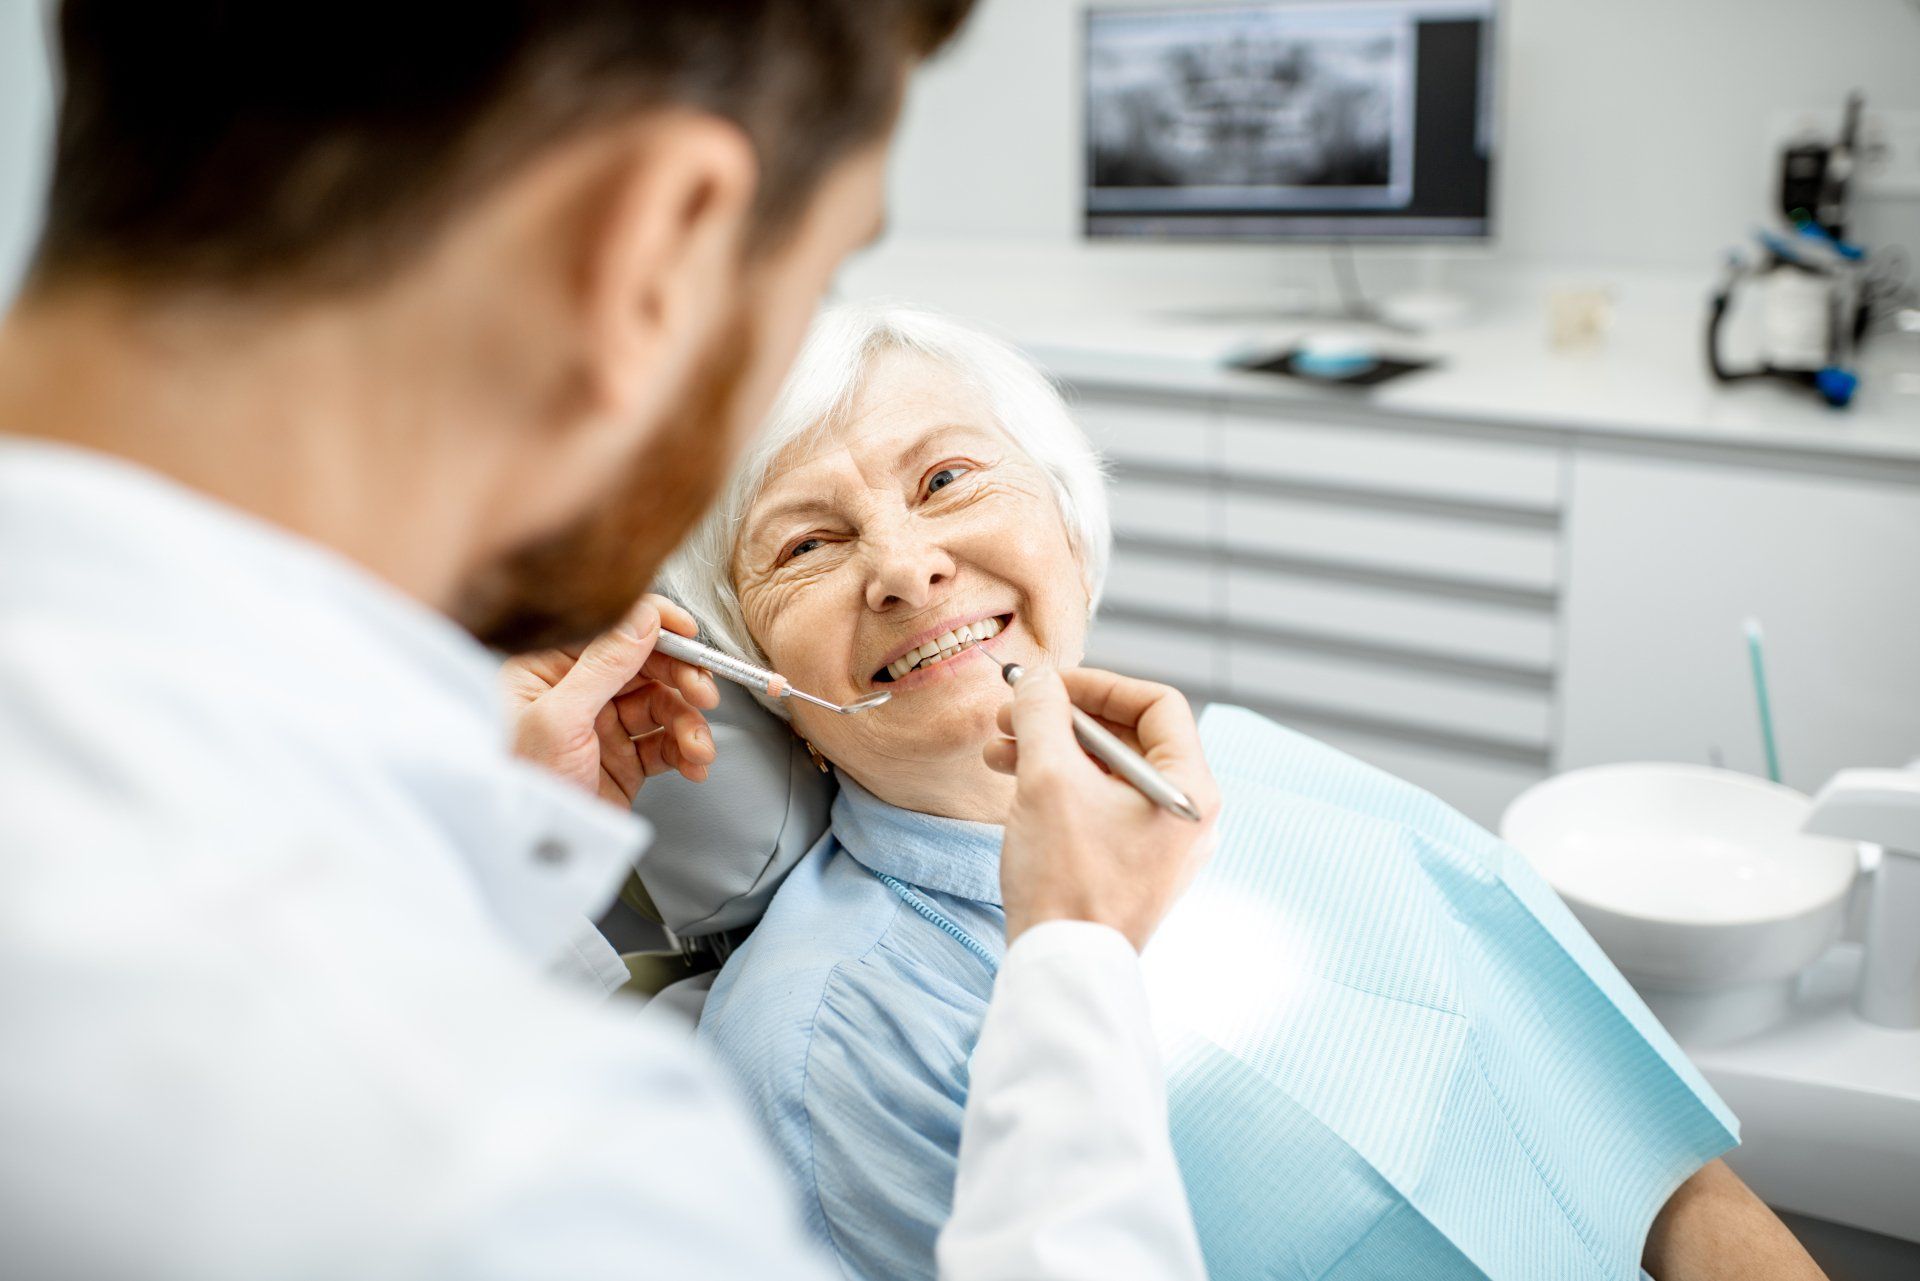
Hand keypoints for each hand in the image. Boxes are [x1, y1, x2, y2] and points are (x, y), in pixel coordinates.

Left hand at [501, 595, 720, 807]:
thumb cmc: (524, 787)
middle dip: (682, 680)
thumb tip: (643, 618)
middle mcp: (577, 691)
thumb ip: (604, 664)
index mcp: (548, 668)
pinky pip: (665, 743)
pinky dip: (686, 751)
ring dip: (689, 725)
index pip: (611, 630)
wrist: (534, 853)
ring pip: (663, 705)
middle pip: (646, 666)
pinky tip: (694, 764)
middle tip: (705, 695)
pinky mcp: (623, 759)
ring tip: (698, 748)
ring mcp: (602, 725)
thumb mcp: (561, 718)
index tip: (689, 635)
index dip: (655, 627)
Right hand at [984, 667, 1218, 950]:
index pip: (1158, 704)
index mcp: (1190, 788)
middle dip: (1063, 718)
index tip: (1049, 685)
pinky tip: (1012, 780)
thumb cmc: (1066, 877)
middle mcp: (1186, 814)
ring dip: (1052, 751)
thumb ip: (1042, 714)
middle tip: (1011, 712)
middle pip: (1128, 737)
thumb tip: (1036, 679)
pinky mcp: (1132, 866)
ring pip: (1106, 773)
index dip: (1099, 684)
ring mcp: (1161, 844)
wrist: (1062, 966)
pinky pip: (1100, 806)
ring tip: (997, 748)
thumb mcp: (1048, 778)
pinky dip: (1060, 786)